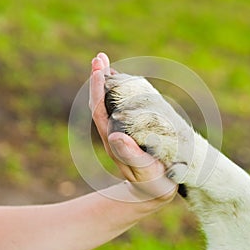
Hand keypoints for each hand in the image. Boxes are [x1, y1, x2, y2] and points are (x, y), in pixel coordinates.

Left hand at [89, 52, 176, 200]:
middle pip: (100, 103)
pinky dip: (117, 93)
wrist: (151, 191)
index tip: (98, 67)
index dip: (98, 89)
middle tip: (100, 57)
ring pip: (108, 104)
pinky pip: (118, 109)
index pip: (100, 111)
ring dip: (106, 84)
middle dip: (99, 80)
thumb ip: (131, 156)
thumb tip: (115, 135)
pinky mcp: (128, 132)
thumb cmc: (152, 183)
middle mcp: (113, 134)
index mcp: (115, 141)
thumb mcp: (145, 172)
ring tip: (106, 64)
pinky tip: (121, 84)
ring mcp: (119, 132)